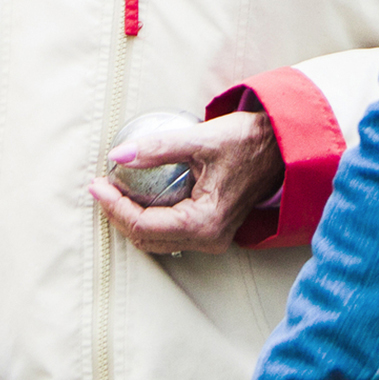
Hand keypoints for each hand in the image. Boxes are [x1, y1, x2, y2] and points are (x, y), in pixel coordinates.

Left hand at [90, 110, 284, 254]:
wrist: (280, 144)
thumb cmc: (247, 140)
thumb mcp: (201, 139)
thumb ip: (158, 148)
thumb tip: (118, 156)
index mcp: (205, 223)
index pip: (144, 225)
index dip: (115, 206)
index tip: (97, 184)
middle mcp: (209, 240)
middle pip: (147, 238)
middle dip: (119, 215)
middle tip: (101, 187)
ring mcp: (212, 239)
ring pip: (157, 240)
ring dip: (132, 218)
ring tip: (114, 191)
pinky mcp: (212, 230)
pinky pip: (170, 232)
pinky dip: (149, 218)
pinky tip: (138, 196)